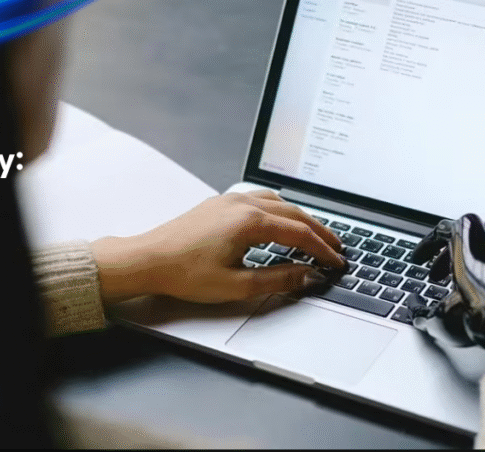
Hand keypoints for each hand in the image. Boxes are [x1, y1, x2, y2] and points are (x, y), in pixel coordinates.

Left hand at [91, 190, 346, 303]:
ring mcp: (230, 200)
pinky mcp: (220, 203)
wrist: (148, 259)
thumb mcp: (237, 285)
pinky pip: (261, 199)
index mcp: (249, 222)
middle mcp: (242, 204)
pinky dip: (281, 211)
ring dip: (301, 218)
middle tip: (336, 249)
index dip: (323, 250)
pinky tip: (281, 222)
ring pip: (279, 203)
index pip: (300, 234)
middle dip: (319, 232)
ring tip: (315, 236)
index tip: (336, 263)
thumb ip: (278, 279)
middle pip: (295, 214)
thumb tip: (306, 276)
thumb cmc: (184, 273)